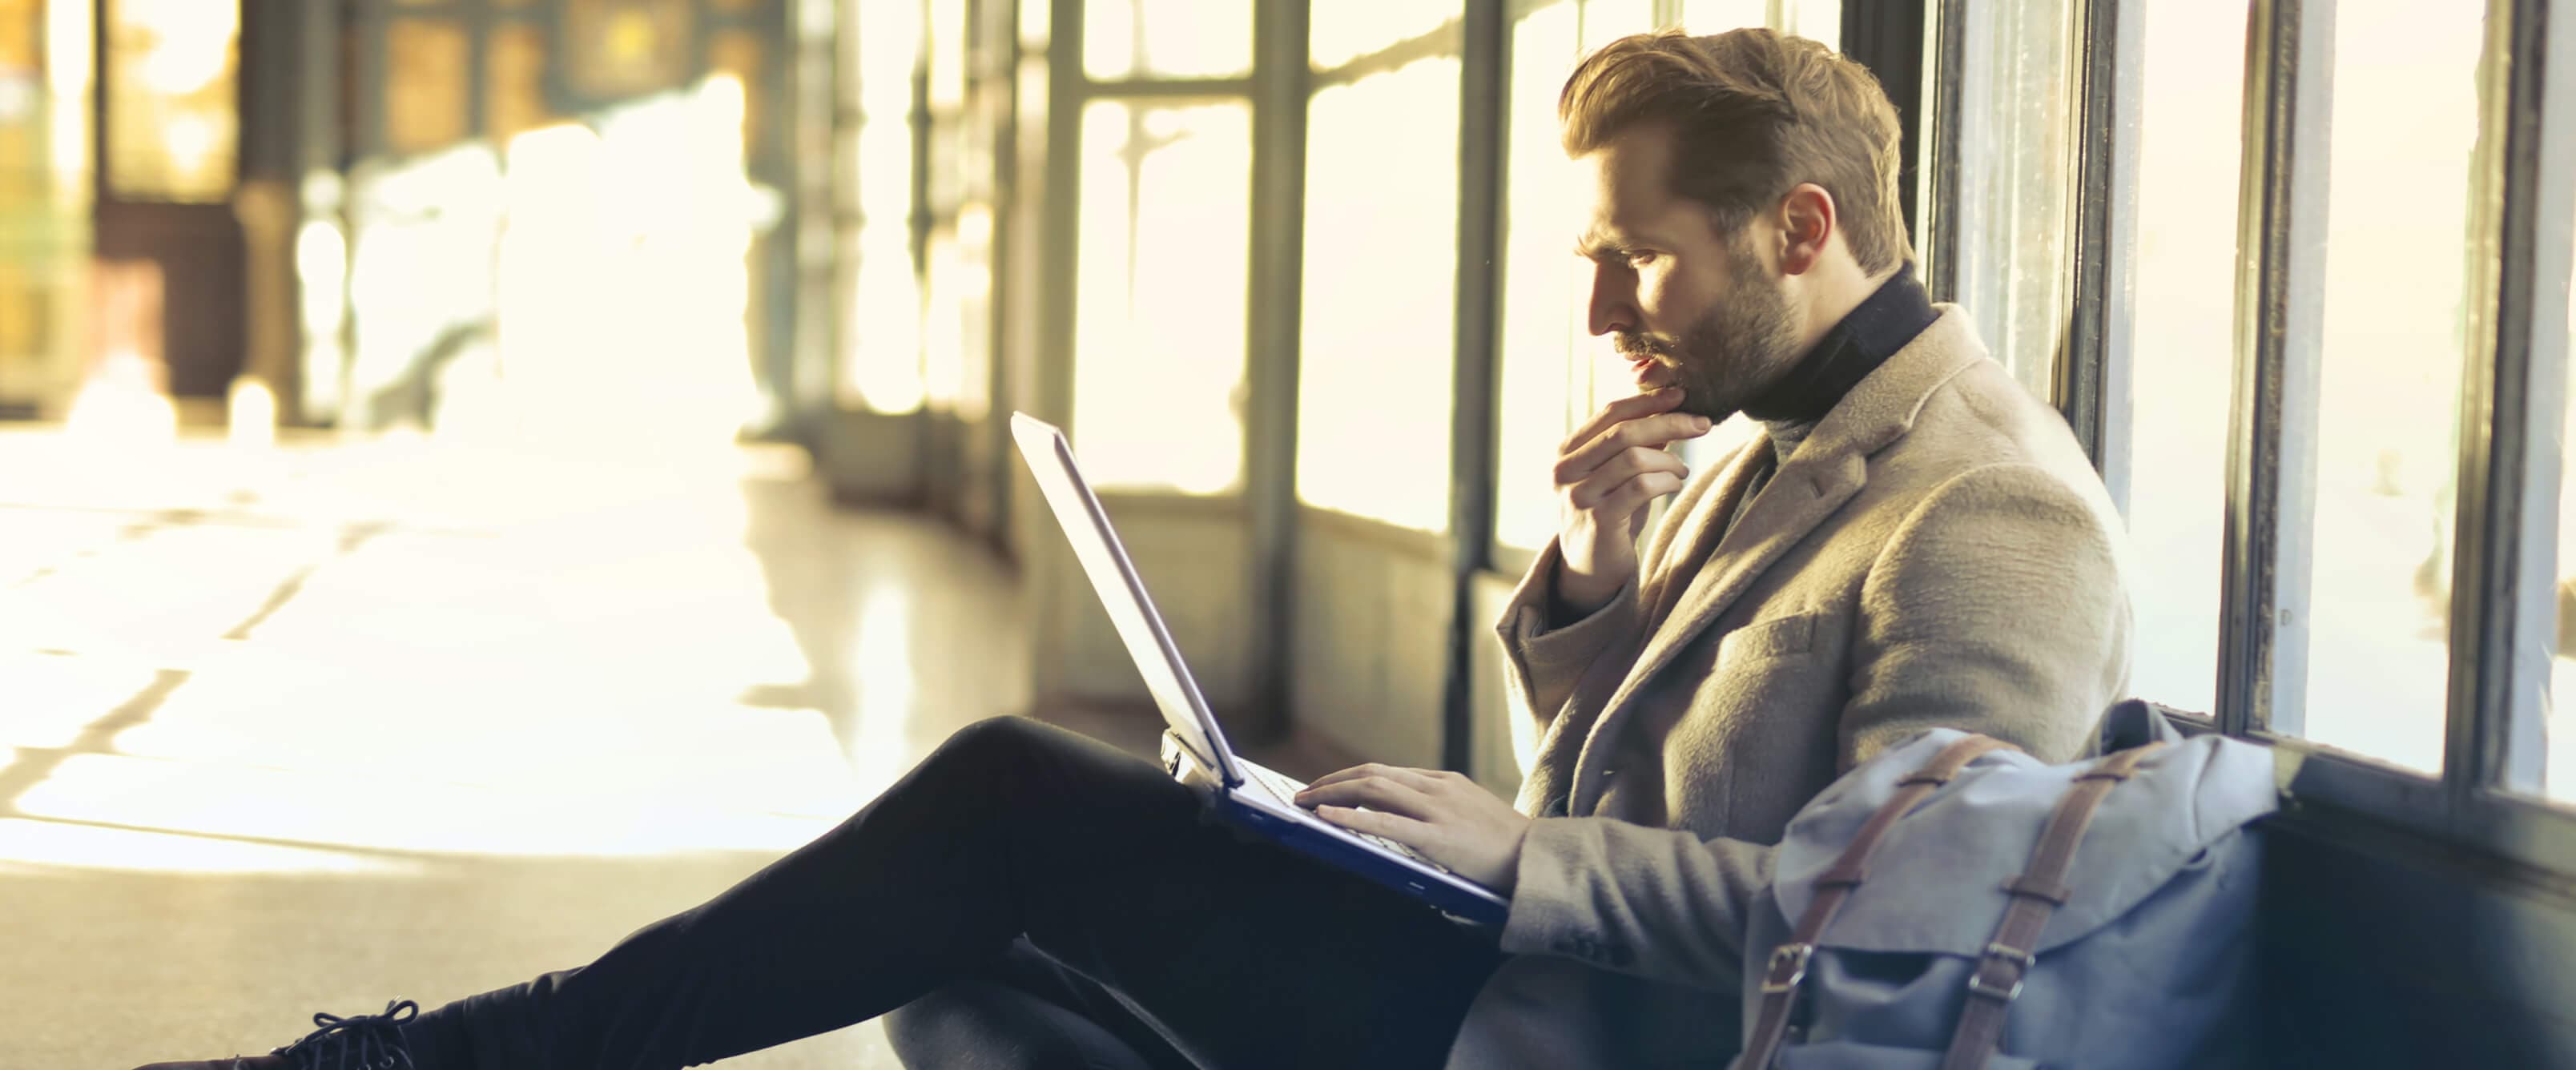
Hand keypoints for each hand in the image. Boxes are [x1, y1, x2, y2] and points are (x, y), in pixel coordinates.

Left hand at [1295, 764, 1531, 891]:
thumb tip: (1394, 821)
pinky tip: (1326, 818)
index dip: (1351, 777)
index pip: (1387, 771)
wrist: (1539, 861)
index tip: (1327, 787)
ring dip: (1332, 793)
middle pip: (1373, 773)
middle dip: (1333, 781)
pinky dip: (1350, 817)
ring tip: (1305, 803)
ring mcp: (1438, 809)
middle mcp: (1438, 787)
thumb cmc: (1504, 847)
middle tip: (1303, 792)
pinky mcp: (1438, 837)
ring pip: (1374, 788)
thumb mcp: (1469, 816)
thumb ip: (1437, 812)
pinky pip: (1384, 822)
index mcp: (1445, 781)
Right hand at [1553, 388, 1713, 615]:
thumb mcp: (1616, 474)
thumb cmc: (1608, 514)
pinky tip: (1673, 485)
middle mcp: (1566, 471)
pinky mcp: (1598, 521)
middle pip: (1624, 432)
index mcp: (1567, 451)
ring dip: (1669, 461)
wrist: (1589, 569)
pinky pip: (1641, 487)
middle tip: (1702, 424)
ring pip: (1634, 459)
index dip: (1649, 401)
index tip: (1682, 395)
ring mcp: (1579, 496)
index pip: (1610, 413)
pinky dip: (1666, 481)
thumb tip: (1672, 408)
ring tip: (1681, 471)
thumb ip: (1635, 444)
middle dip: (1669, 423)